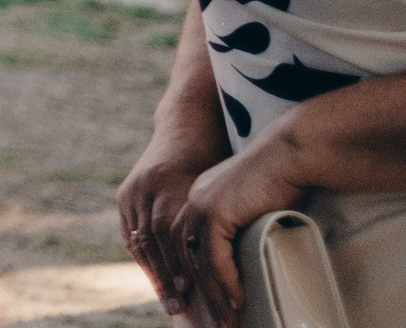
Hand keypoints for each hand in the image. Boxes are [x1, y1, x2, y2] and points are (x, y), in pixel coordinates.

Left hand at [163, 137, 304, 323]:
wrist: (289, 155)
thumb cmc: (278, 180)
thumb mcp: (248, 209)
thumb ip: (235, 229)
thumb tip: (236, 259)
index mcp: (192, 201)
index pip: (178, 248)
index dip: (184, 279)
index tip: (193, 306)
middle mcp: (189, 204)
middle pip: (182, 258)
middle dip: (194, 295)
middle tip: (207, 322)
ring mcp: (199, 207)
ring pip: (198, 262)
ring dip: (214, 296)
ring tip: (228, 320)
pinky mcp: (215, 212)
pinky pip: (216, 257)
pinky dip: (227, 282)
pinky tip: (239, 300)